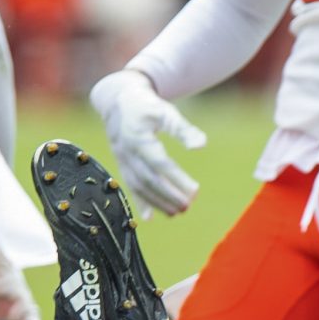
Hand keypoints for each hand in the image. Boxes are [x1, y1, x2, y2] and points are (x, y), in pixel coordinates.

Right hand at [88, 67, 204, 215]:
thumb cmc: (146, 105)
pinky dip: (140, 203)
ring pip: (139, 187)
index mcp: (139, 138)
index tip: (195, 190)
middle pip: (149, 180)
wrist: (117, 101)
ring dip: (158, 202)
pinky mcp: (122, 165)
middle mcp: (128, 153)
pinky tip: (150, 218)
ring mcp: (123, 161)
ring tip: (177, 212)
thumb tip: (200, 146)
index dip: (177, 178)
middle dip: (168, 195)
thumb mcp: (165, 111)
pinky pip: (131, 187)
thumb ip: (183, 129)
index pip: (160, 163)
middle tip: (188, 206)